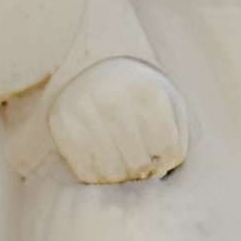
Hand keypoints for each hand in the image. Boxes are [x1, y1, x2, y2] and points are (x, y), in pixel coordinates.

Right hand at [48, 57, 189, 185]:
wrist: (93, 65)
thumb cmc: (139, 93)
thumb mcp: (168, 100)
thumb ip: (179, 135)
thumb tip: (161, 171)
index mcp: (147, 92)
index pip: (168, 149)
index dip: (168, 160)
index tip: (162, 154)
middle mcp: (113, 100)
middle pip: (139, 164)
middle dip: (144, 170)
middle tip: (141, 162)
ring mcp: (84, 113)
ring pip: (112, 173)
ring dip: (122, 175)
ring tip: (123, 163)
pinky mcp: (61, 124)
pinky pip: (85, 172)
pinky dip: (98, 175)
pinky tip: (103, 160)